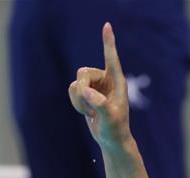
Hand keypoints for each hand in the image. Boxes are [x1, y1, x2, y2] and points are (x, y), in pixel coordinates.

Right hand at [68, 23, 131, 150]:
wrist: (111, 140)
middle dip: (81, 90)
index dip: (108, 42)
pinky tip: (87, 112)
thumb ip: (99, 103)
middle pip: (83, 73)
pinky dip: (75, 103)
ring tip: (91, 112)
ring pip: (75, 82)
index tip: (107, 25)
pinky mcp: (87, 93)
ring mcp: (96, 86)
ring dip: (78, 100)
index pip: (111, 58)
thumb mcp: (110, 118)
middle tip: (89, 108)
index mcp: (117, 81)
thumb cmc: (115, 129)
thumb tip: (86, 92)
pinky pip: (72, 91)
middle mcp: (106, 80)